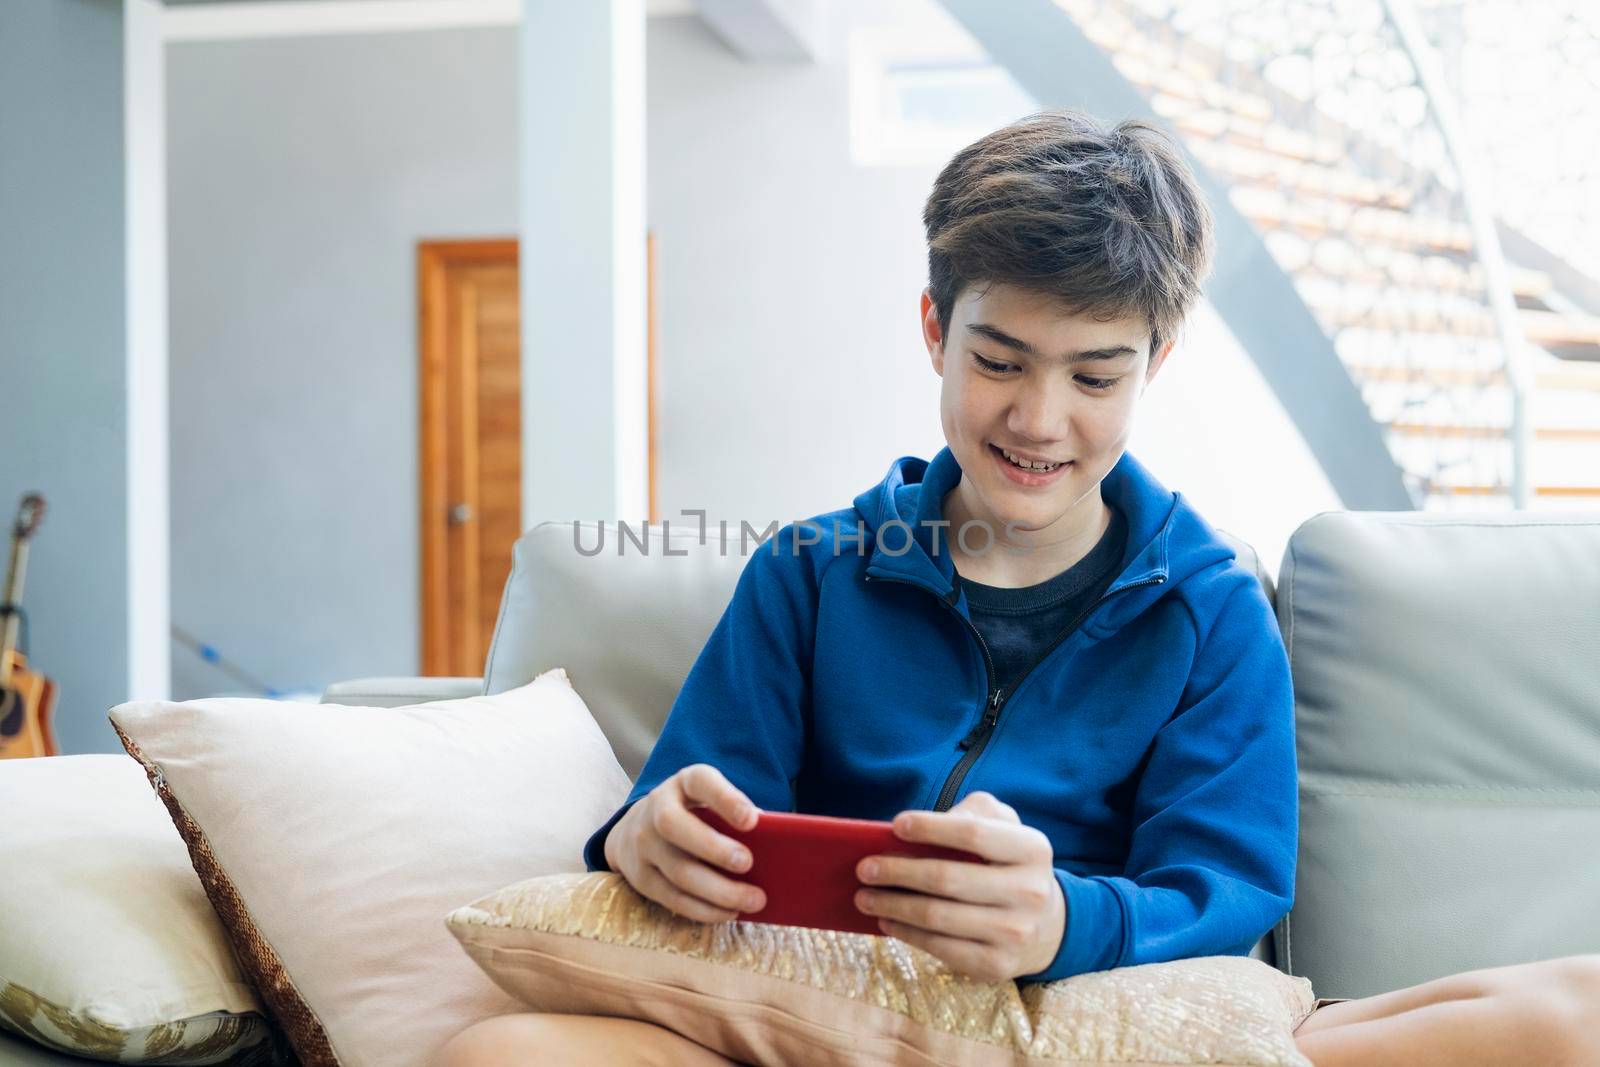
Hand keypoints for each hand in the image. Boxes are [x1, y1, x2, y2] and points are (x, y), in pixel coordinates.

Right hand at [604, 764, 767, 923]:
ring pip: (678, 872)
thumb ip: (735, 813)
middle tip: (748, 863)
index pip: (700, 782)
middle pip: (675, 827)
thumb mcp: (710, 800)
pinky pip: (673, 898)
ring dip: (719, 891)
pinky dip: (705, 909)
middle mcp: (656, 809)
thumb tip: (774, 845)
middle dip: (714, 848)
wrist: (638, 828)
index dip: (725, 799)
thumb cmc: (694, 814)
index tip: (752, 820)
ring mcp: (644, 845)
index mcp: (683, 784)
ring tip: (754, 900)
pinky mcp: (640, 878)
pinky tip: (730, 912)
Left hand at [853, 790, 1065, 981]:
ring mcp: (1014, 933)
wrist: (1044, 925)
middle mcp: (1029, 892)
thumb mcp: (1002, 827)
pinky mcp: (997, 965)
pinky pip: (939, 948)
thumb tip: (923, 829)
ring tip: (865, 896)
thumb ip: (972, 813)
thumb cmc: (1007, 863)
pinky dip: (905, 933)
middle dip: (897, 872)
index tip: (895, 826)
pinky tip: (887, 921)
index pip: (973, 833)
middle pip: (947, 878)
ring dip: (891, 906)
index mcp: (1032, 849)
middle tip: (864, 868)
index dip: (930, 828)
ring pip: (936, 917)